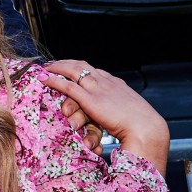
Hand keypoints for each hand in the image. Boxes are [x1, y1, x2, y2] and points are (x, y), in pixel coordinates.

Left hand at [43, 60, 169, 169]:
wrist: (147, 129)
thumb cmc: (142, 126)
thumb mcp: (131, 112)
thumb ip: (119, 108)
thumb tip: (114, 114)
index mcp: (117, 85)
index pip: (96, 71)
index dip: (81, 67)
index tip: (72, 66)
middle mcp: (107, 82)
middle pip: (82, 66)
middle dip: (66, 63)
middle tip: (54, 63)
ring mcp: (98, 89)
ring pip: (73, 71)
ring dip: (57, 68)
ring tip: (46, 68)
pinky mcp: (90, 99)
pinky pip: (67, 86)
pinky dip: (54, 80)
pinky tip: (44, 78)